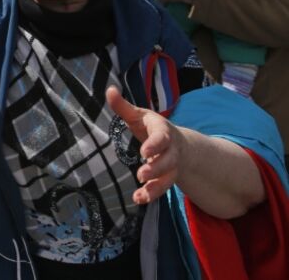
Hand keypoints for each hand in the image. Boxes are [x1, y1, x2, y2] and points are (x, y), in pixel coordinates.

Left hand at [106, 86, 183, 204]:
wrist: (179, 143)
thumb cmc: (152, 127)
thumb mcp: (139, 115)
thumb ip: (123, 106)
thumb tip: (109, 89)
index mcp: (163, 131)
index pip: (162, 137)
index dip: (155, 145)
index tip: (144, 152)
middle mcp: (171, 150)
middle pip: (168, 160)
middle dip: (156, 168)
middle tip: (141, 174)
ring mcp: (172, 166)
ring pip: (168, 178)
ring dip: (155, 187)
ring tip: (140, 195)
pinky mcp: (168, 178)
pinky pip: (163, 188)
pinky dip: (152, 194)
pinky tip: (139, 199)